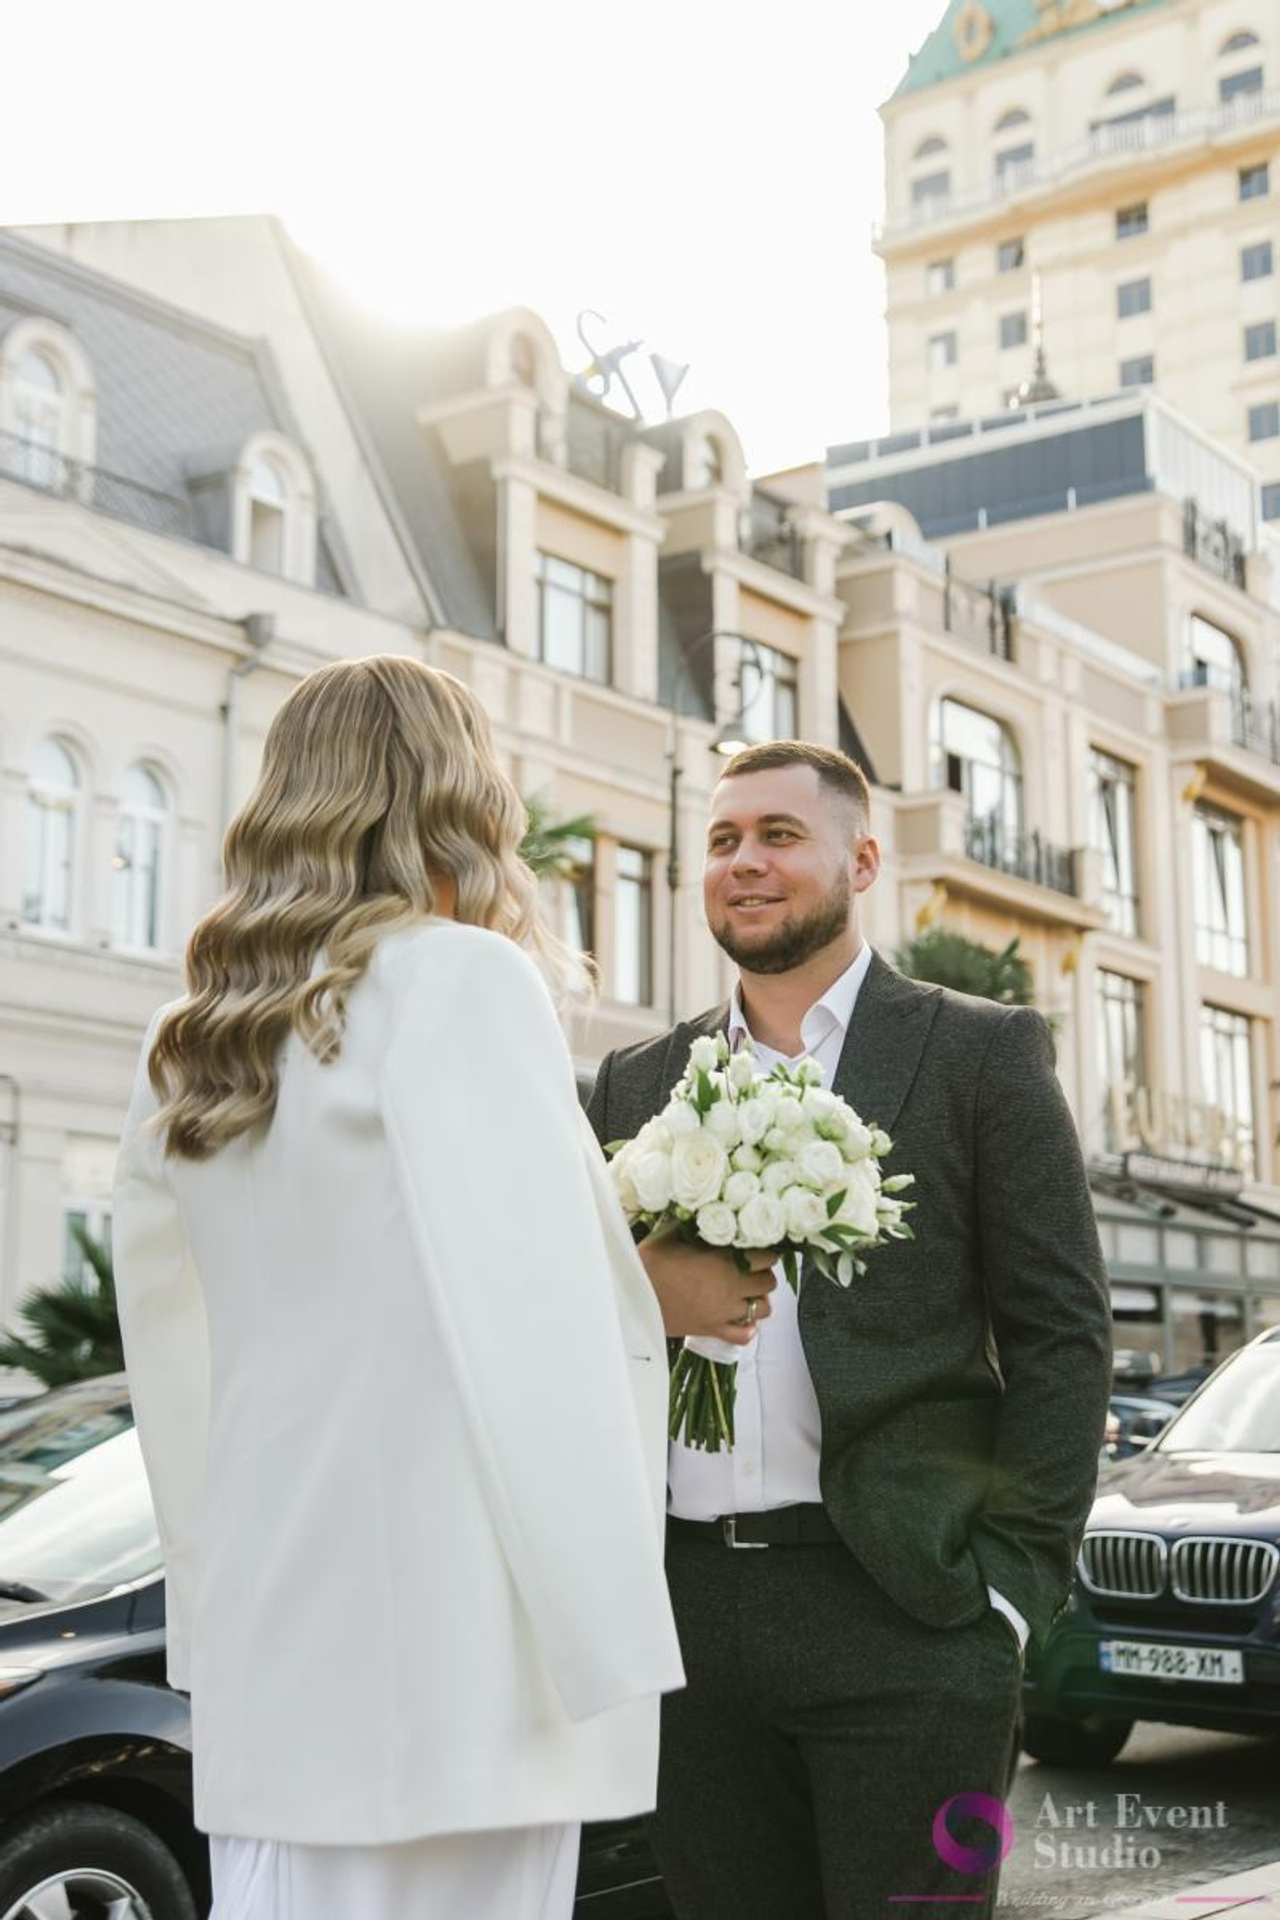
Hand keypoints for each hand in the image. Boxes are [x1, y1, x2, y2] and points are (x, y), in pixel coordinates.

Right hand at [638, 1228, 778, 1344]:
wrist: (631, 1297)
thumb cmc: (650, 1263)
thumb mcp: (672, 1235)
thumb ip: (696, 1226)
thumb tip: (709, 1214)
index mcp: (725, 1262)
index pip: (767, 1257)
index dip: (766, 1251)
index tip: (758, 1248)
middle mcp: (731, 1288)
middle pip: (769, 1283)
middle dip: (763, 1274)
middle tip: (751, 1269)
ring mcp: (724, 1312)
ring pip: (763, 1309)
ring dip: (759, 1299)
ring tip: (746, 1292)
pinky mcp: (713, 1330)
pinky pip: (744, 1336)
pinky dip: (747, 1329)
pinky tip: (742, 1319)